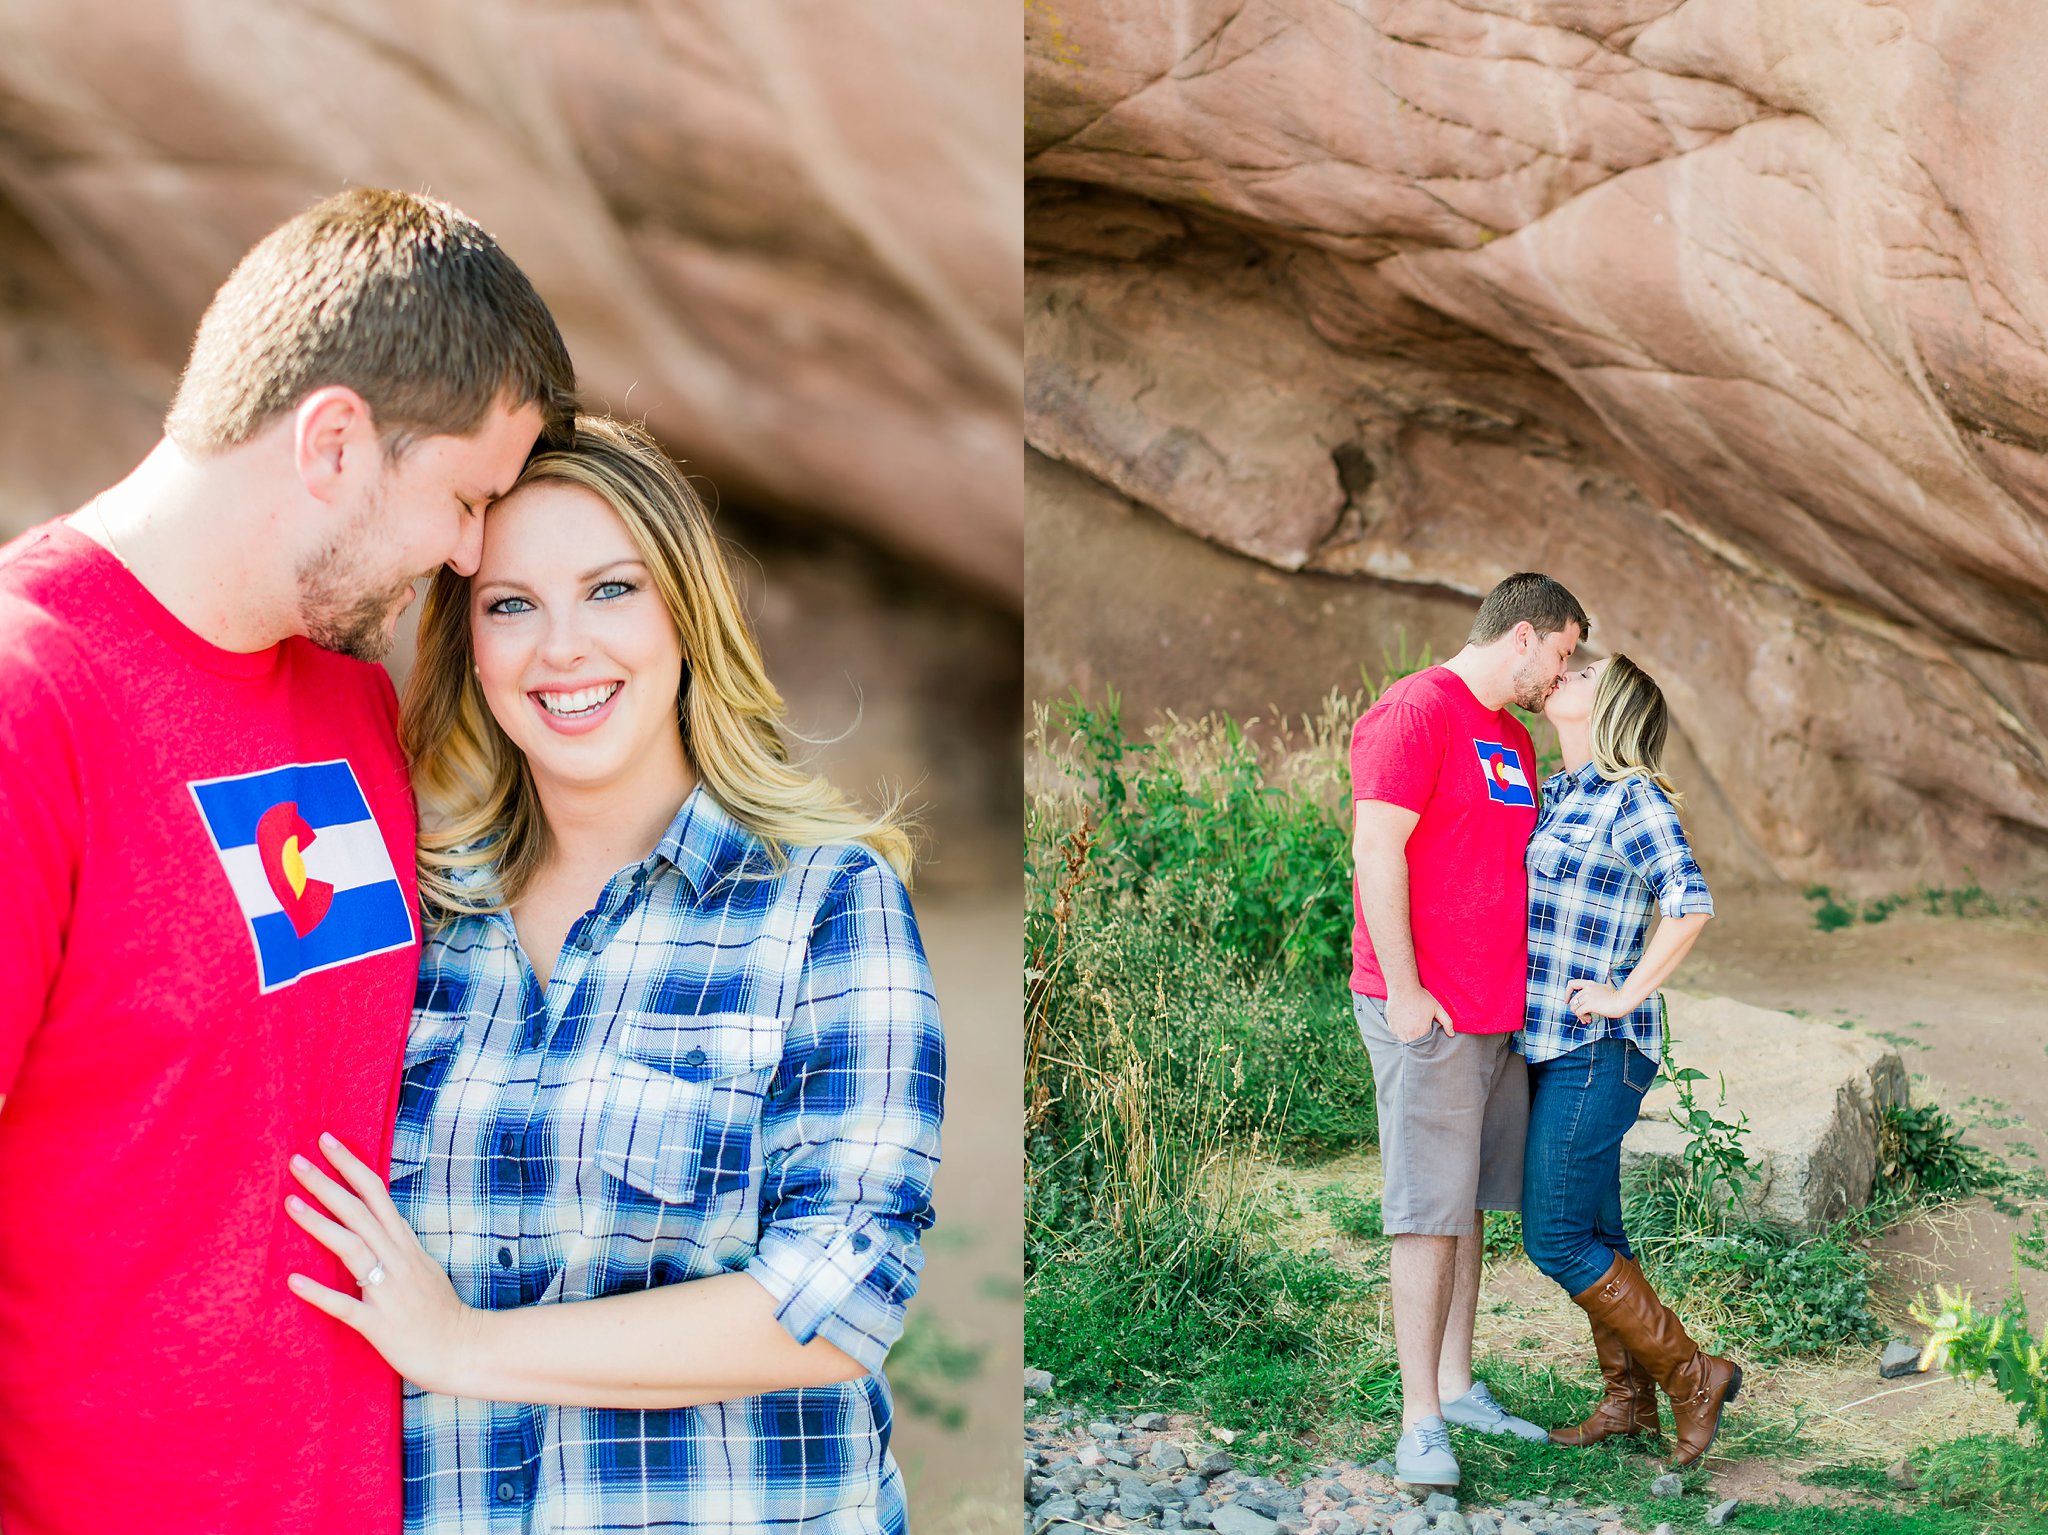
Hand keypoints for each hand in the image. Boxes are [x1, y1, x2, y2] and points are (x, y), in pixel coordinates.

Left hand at [286, 1132, 479, 1394]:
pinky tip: (294, 1282)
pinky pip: (347, 1306)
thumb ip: (395, 1246)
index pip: (376, 1194)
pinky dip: (320, 1293)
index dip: (351, 1166)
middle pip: (359, 1213)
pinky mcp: (380, 1324)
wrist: (465, 1349)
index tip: (327, 1141)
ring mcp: (389, 1291)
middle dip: (327, 1185)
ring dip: (321, 1225)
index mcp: (405, 1245)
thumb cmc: (440, 1311)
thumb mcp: (421, 1266)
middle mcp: (397, 1260)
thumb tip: (370, 1226)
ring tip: (291, 1203)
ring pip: (353, 1249)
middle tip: (296, 1160)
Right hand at [1386, 987, 1454, 1042]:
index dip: (1427, 1040)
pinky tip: (1404, 1023)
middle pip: (1415, 1045)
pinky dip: (1400, 1032)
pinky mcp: (1391, 1027)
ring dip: (1408, 1037)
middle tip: (1419, 1028)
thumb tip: (1452, 1034)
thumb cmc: (1421, 997)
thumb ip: (1447, 1022)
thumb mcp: (1437, 1008)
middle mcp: (1409, 1034)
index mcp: (1421, 1032)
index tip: (1427, 1033)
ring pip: (1405, 1040)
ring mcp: (1398, 1031)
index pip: (1425, 1044)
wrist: (1403, 988)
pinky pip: (1397, 1035)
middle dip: (1418, 1040)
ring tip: (1412, 1026)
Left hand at [1565, 978, 1634, 1021]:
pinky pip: (1579, 1012)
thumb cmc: (1617, 996)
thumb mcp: (1608, 985)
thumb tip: (1610, 971)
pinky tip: (1589, 1019)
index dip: (1567, 993)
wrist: (1623, 1001)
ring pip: (1574, 1008)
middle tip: (1585, 1016)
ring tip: (1587, 1018)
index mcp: (1589, 984)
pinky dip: (1582, 1017)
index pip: (1571, 984)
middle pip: (1572, 1001)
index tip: (1567, 1001)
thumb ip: (1604, 982)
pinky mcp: (1590, 1004)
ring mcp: (1588, 996)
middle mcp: (1587, 988)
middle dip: (1576, 1010)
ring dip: (1579, 1015)